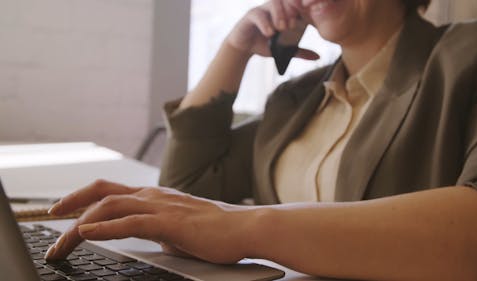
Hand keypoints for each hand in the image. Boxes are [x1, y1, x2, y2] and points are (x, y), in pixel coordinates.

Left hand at [45, 180, 256, 263]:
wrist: (244, 228)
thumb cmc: (216, 230)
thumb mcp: (179, 228)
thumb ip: (159, 229)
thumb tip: (147, 236)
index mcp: (155, 196)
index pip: (111, 192)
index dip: (82, 199)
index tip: (64, 213)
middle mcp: (153, 196)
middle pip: (102, 192)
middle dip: (71, 203)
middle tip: (50, 218)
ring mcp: (161, 206)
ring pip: (109, 207)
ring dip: (78, 225)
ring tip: (61, 241)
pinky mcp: (169, 222)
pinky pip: (130, 222)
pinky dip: (103, 228)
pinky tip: (86, 233)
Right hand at [225, 0, 318, 59]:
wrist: (244, 49)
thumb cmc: (264, 45)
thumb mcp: (284, 50)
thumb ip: (299, 51)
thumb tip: (318, 57)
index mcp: (285, 13)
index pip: (296, 5)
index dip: (302, 9)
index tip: (306, 21)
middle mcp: (274, 8)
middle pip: (286, 0)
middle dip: (291, 11)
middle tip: (292, 26)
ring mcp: (263, 10)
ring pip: (274, 3)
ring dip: (279, 15)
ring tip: (281, 29)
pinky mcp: (251, 15)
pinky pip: (258, 14)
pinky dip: (265, 23)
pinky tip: (269, 33)